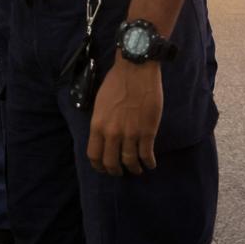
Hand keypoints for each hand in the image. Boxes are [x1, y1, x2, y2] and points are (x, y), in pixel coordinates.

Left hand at [86, 58, 162, 175]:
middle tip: (120, 172)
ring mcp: (130, 134)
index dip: (99, 166)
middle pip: (111, 163)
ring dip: (134, 169)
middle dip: (116, 171)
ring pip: (130, 162)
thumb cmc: (116, 83)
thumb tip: (103, 136)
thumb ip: (101, 122)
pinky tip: (150, 164)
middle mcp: (112, 133)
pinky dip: (149, 163)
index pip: (94, 155)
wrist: (135, 71)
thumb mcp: (99, 104)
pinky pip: (147, 155)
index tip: (104, 169)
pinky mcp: (147, 132)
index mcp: (97, 125)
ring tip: (137, 169)